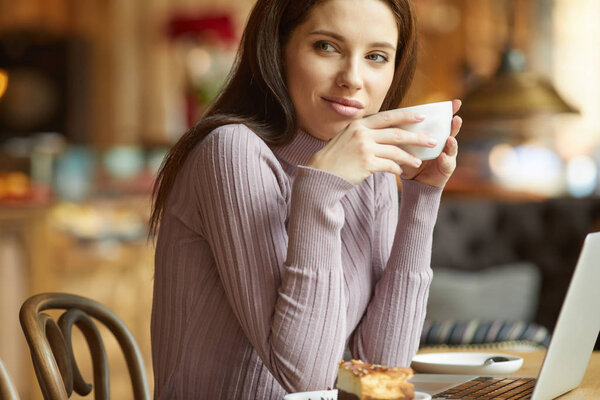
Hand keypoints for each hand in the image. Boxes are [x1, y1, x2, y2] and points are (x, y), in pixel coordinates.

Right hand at [306, 109, 437, 184]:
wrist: (321, 173)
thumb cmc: (336, 157)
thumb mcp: (347, 137)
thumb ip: (364, 132)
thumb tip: (384, 130)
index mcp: (359, 124)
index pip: (388, 116)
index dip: (406, 116)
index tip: (422, 116)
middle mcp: (362, 134)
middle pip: (396, 133)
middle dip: (417, 137)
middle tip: (432, 140)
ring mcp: (364, 148)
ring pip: (395, 151)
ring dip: (410, 157)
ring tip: (419, 162)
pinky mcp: (366, 163)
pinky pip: (389, 165)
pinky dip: (397, 168)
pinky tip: (401, 172)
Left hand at [400, 99, 462, 187]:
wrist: (415, 182)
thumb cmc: (410, 162)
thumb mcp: (405, 147)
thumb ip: (403, 136)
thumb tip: (391, 121)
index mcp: (433, 135)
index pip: (441, 121)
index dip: (449, 112)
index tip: (455, 102)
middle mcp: (443, 143)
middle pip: (451, 131)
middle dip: (455, 124)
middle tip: (456, 117)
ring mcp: (447, 155)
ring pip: (452, 146)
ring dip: (452, 141)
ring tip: (451, 138)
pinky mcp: (447, 168)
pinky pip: (447, 163)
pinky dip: (445, 159)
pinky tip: (442, 156)